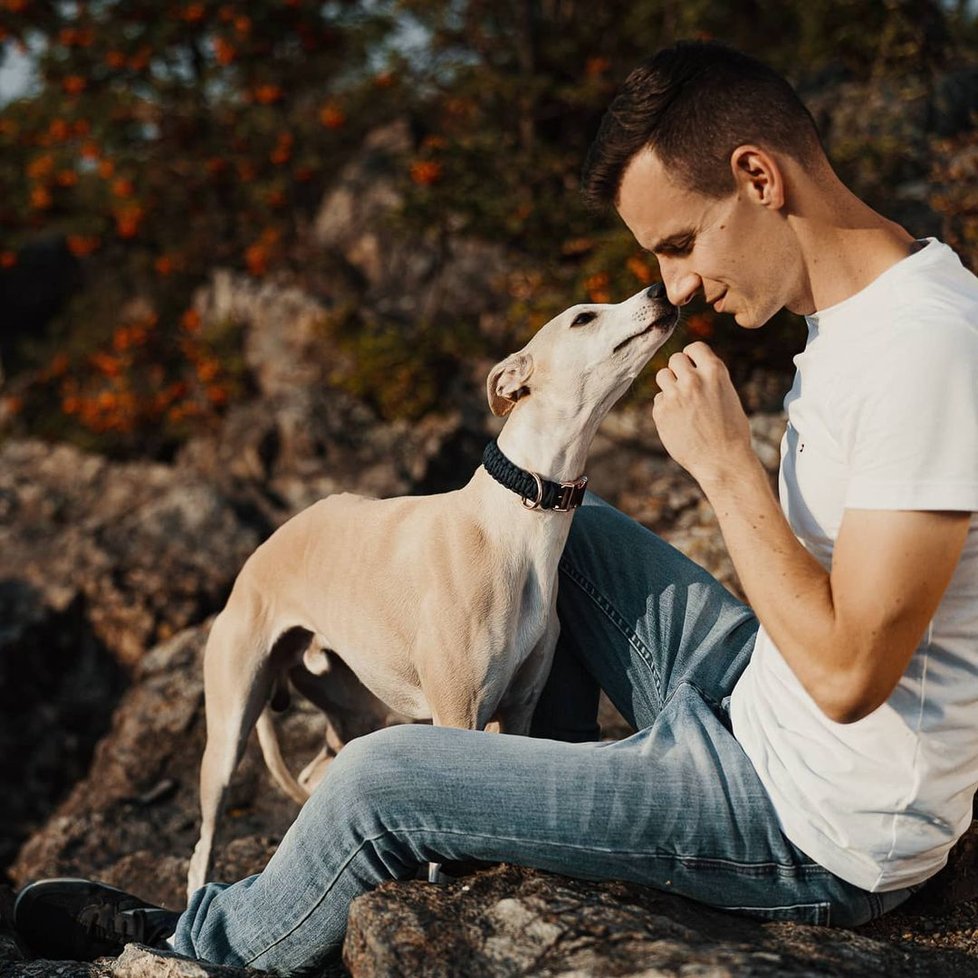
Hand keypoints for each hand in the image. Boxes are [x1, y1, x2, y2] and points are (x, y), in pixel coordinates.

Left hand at [652, 342, 752, 485]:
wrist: (722, 461)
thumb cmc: (731, 431)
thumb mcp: (727, 395)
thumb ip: (709, 379)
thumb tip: (691, 367)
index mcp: (714, 372)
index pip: (694, 347)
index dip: (693, 357)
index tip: (693, 366)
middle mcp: (693, 380)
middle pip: (675, 359)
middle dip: (680, 370)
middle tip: (687, 387)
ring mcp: (674, 395)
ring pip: (662, 376)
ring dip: (669, 385)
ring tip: (682, 402)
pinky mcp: (661, 412)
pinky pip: (658, 400)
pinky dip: (666, 407)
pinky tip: (679, 421)